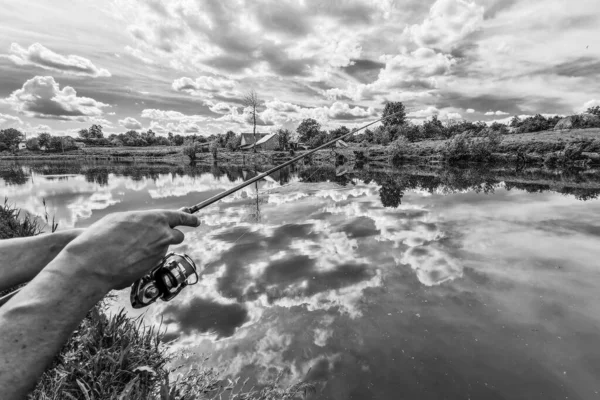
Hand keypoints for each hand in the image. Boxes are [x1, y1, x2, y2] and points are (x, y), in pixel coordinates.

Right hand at [61, 210, 199, 290]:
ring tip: (128, 248)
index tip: (196, 221)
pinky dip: (142, 260)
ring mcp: (159, 254)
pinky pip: (150, 262)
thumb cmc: (102, 237)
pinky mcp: (152, 269)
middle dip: (172, 236)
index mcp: (156, 219)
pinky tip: (124, 260)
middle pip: (177, 236)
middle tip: (160, 236)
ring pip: (162, 250)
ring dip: (151, 249)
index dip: (189, 219)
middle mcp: (162, 237)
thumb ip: (139, 222)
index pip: (180, 217)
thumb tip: (144, 226)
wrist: (94, 264)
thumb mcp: (120, 220)